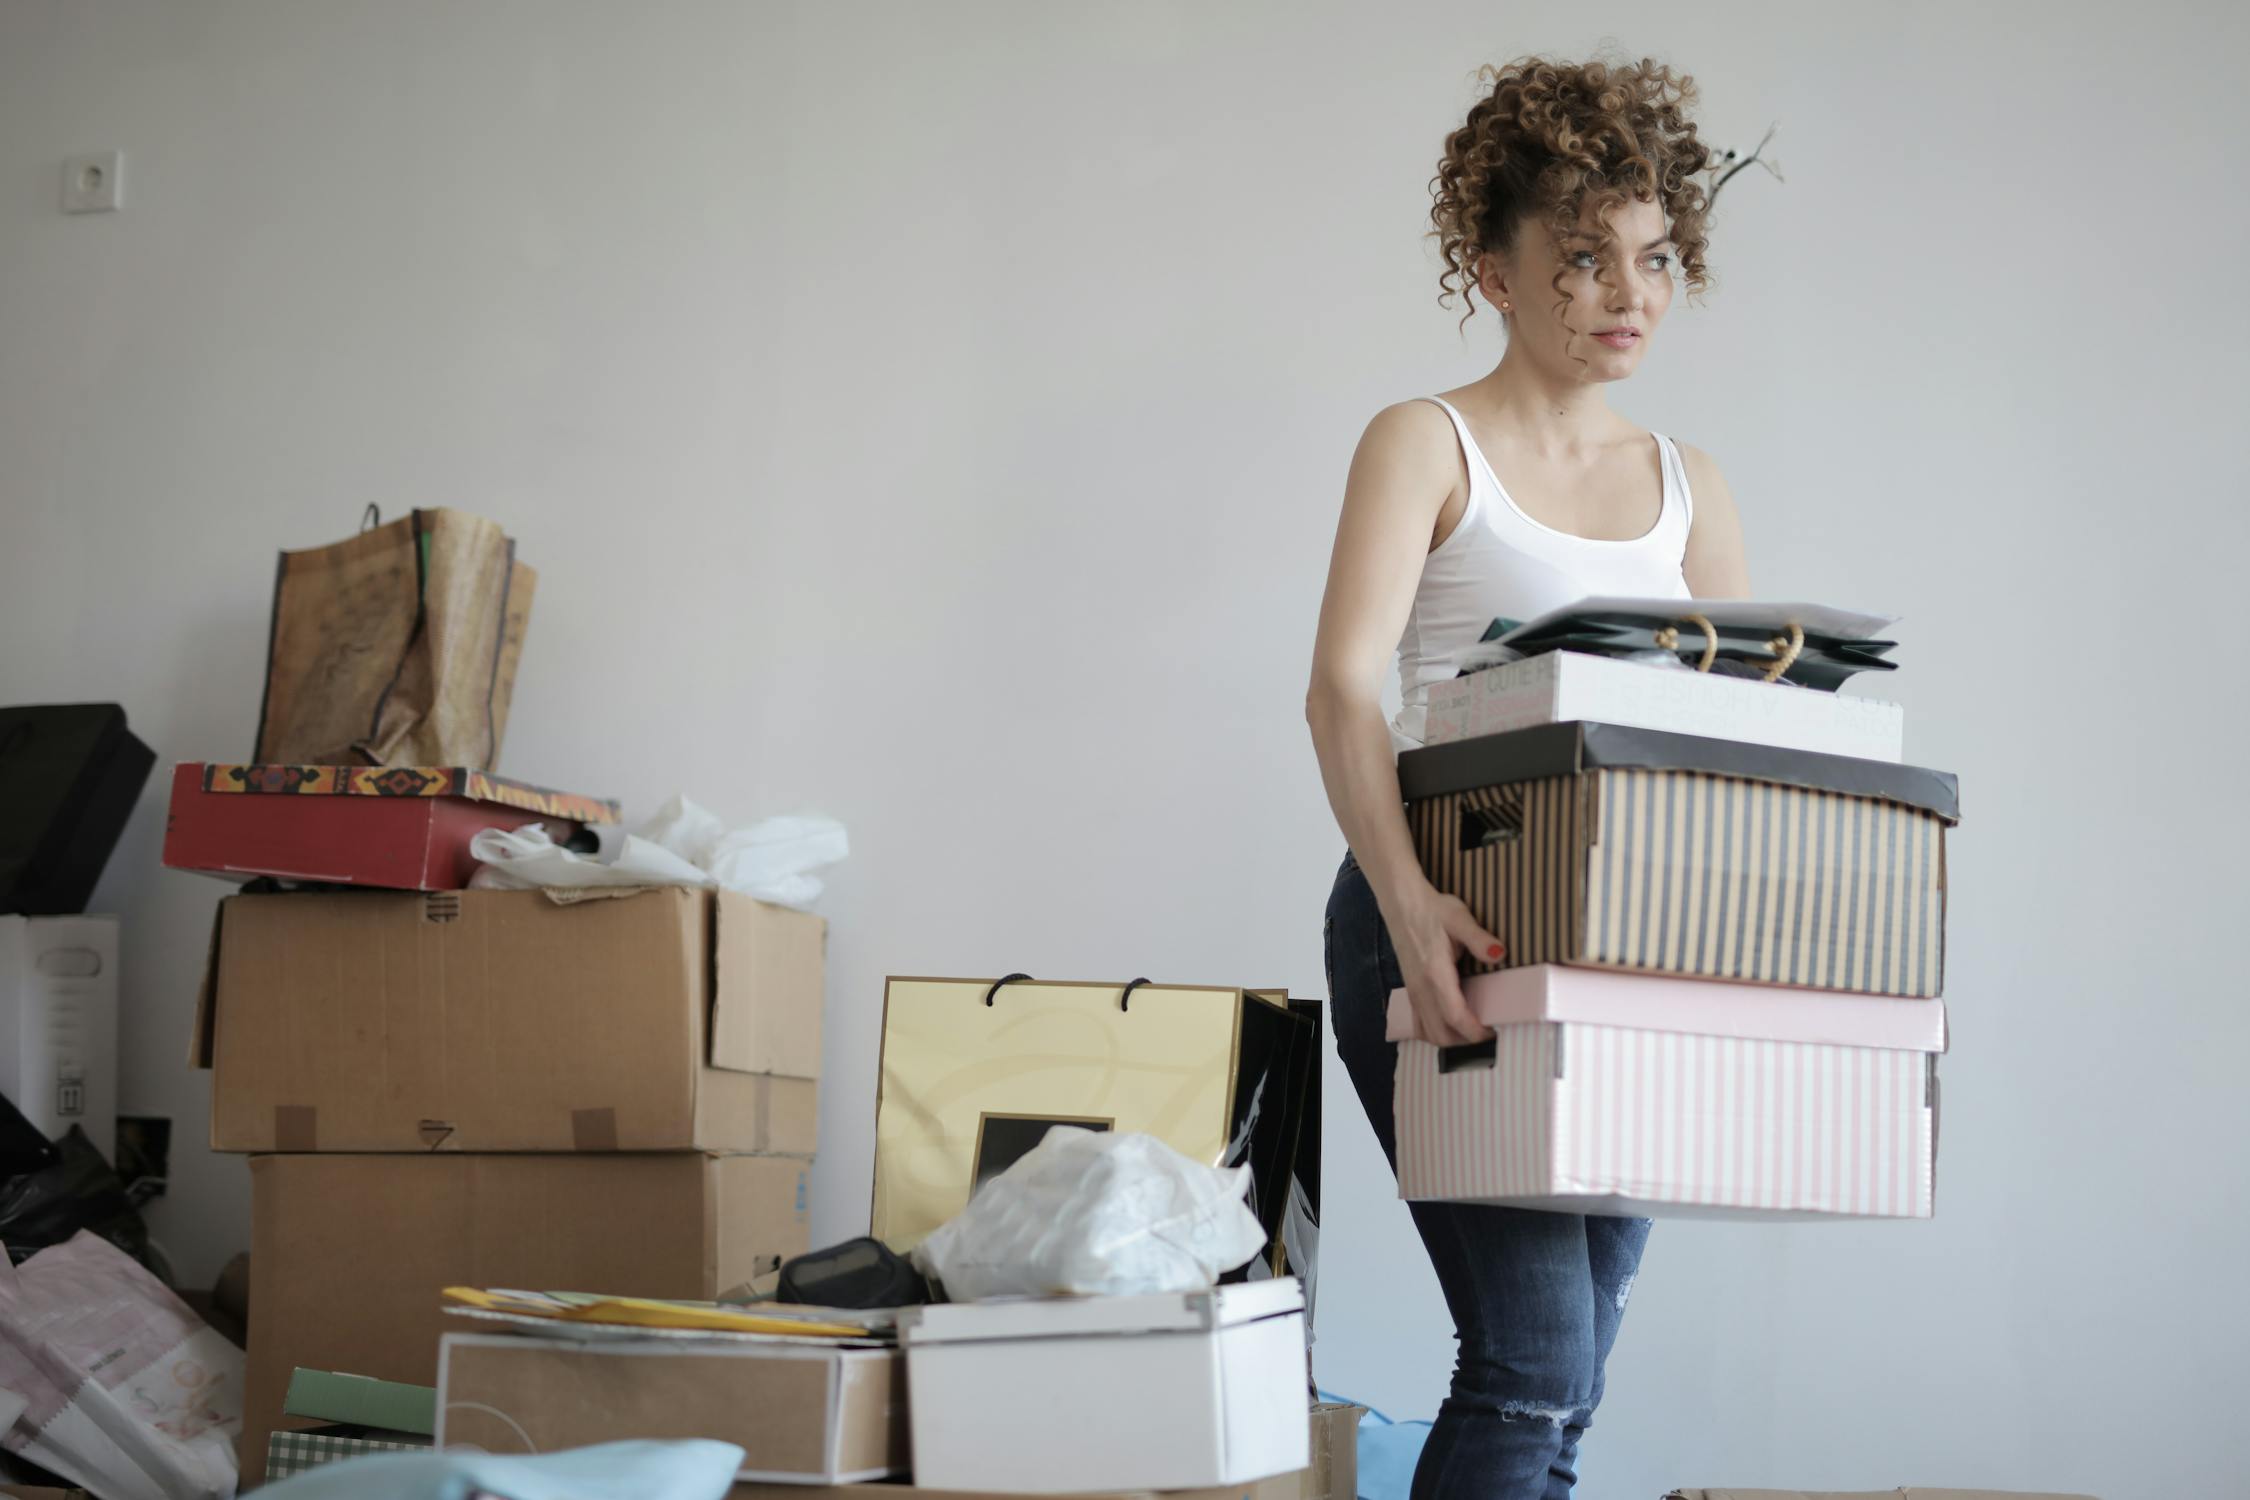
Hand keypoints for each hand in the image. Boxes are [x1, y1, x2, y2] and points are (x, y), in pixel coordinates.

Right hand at [1383, 878, 1503, 1046]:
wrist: (1402, 903)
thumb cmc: (1432, 910)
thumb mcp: (1459, 918)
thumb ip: (1479, 939)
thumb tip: (1500, 954)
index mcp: (1435, 974)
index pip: (1455, 1018)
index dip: (1475, 1032)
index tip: (1494, 1033)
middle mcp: (1421, 989)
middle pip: (1440, 1034)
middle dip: (1465, 1042)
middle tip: (1488, 1034)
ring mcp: (1413, 991)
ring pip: (1428, 1033)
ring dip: (1451, 1040)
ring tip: (1472, 1032)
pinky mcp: (1411, 989)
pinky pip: (1420, 1024)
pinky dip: (1436, 1032)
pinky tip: (1450, 1026)